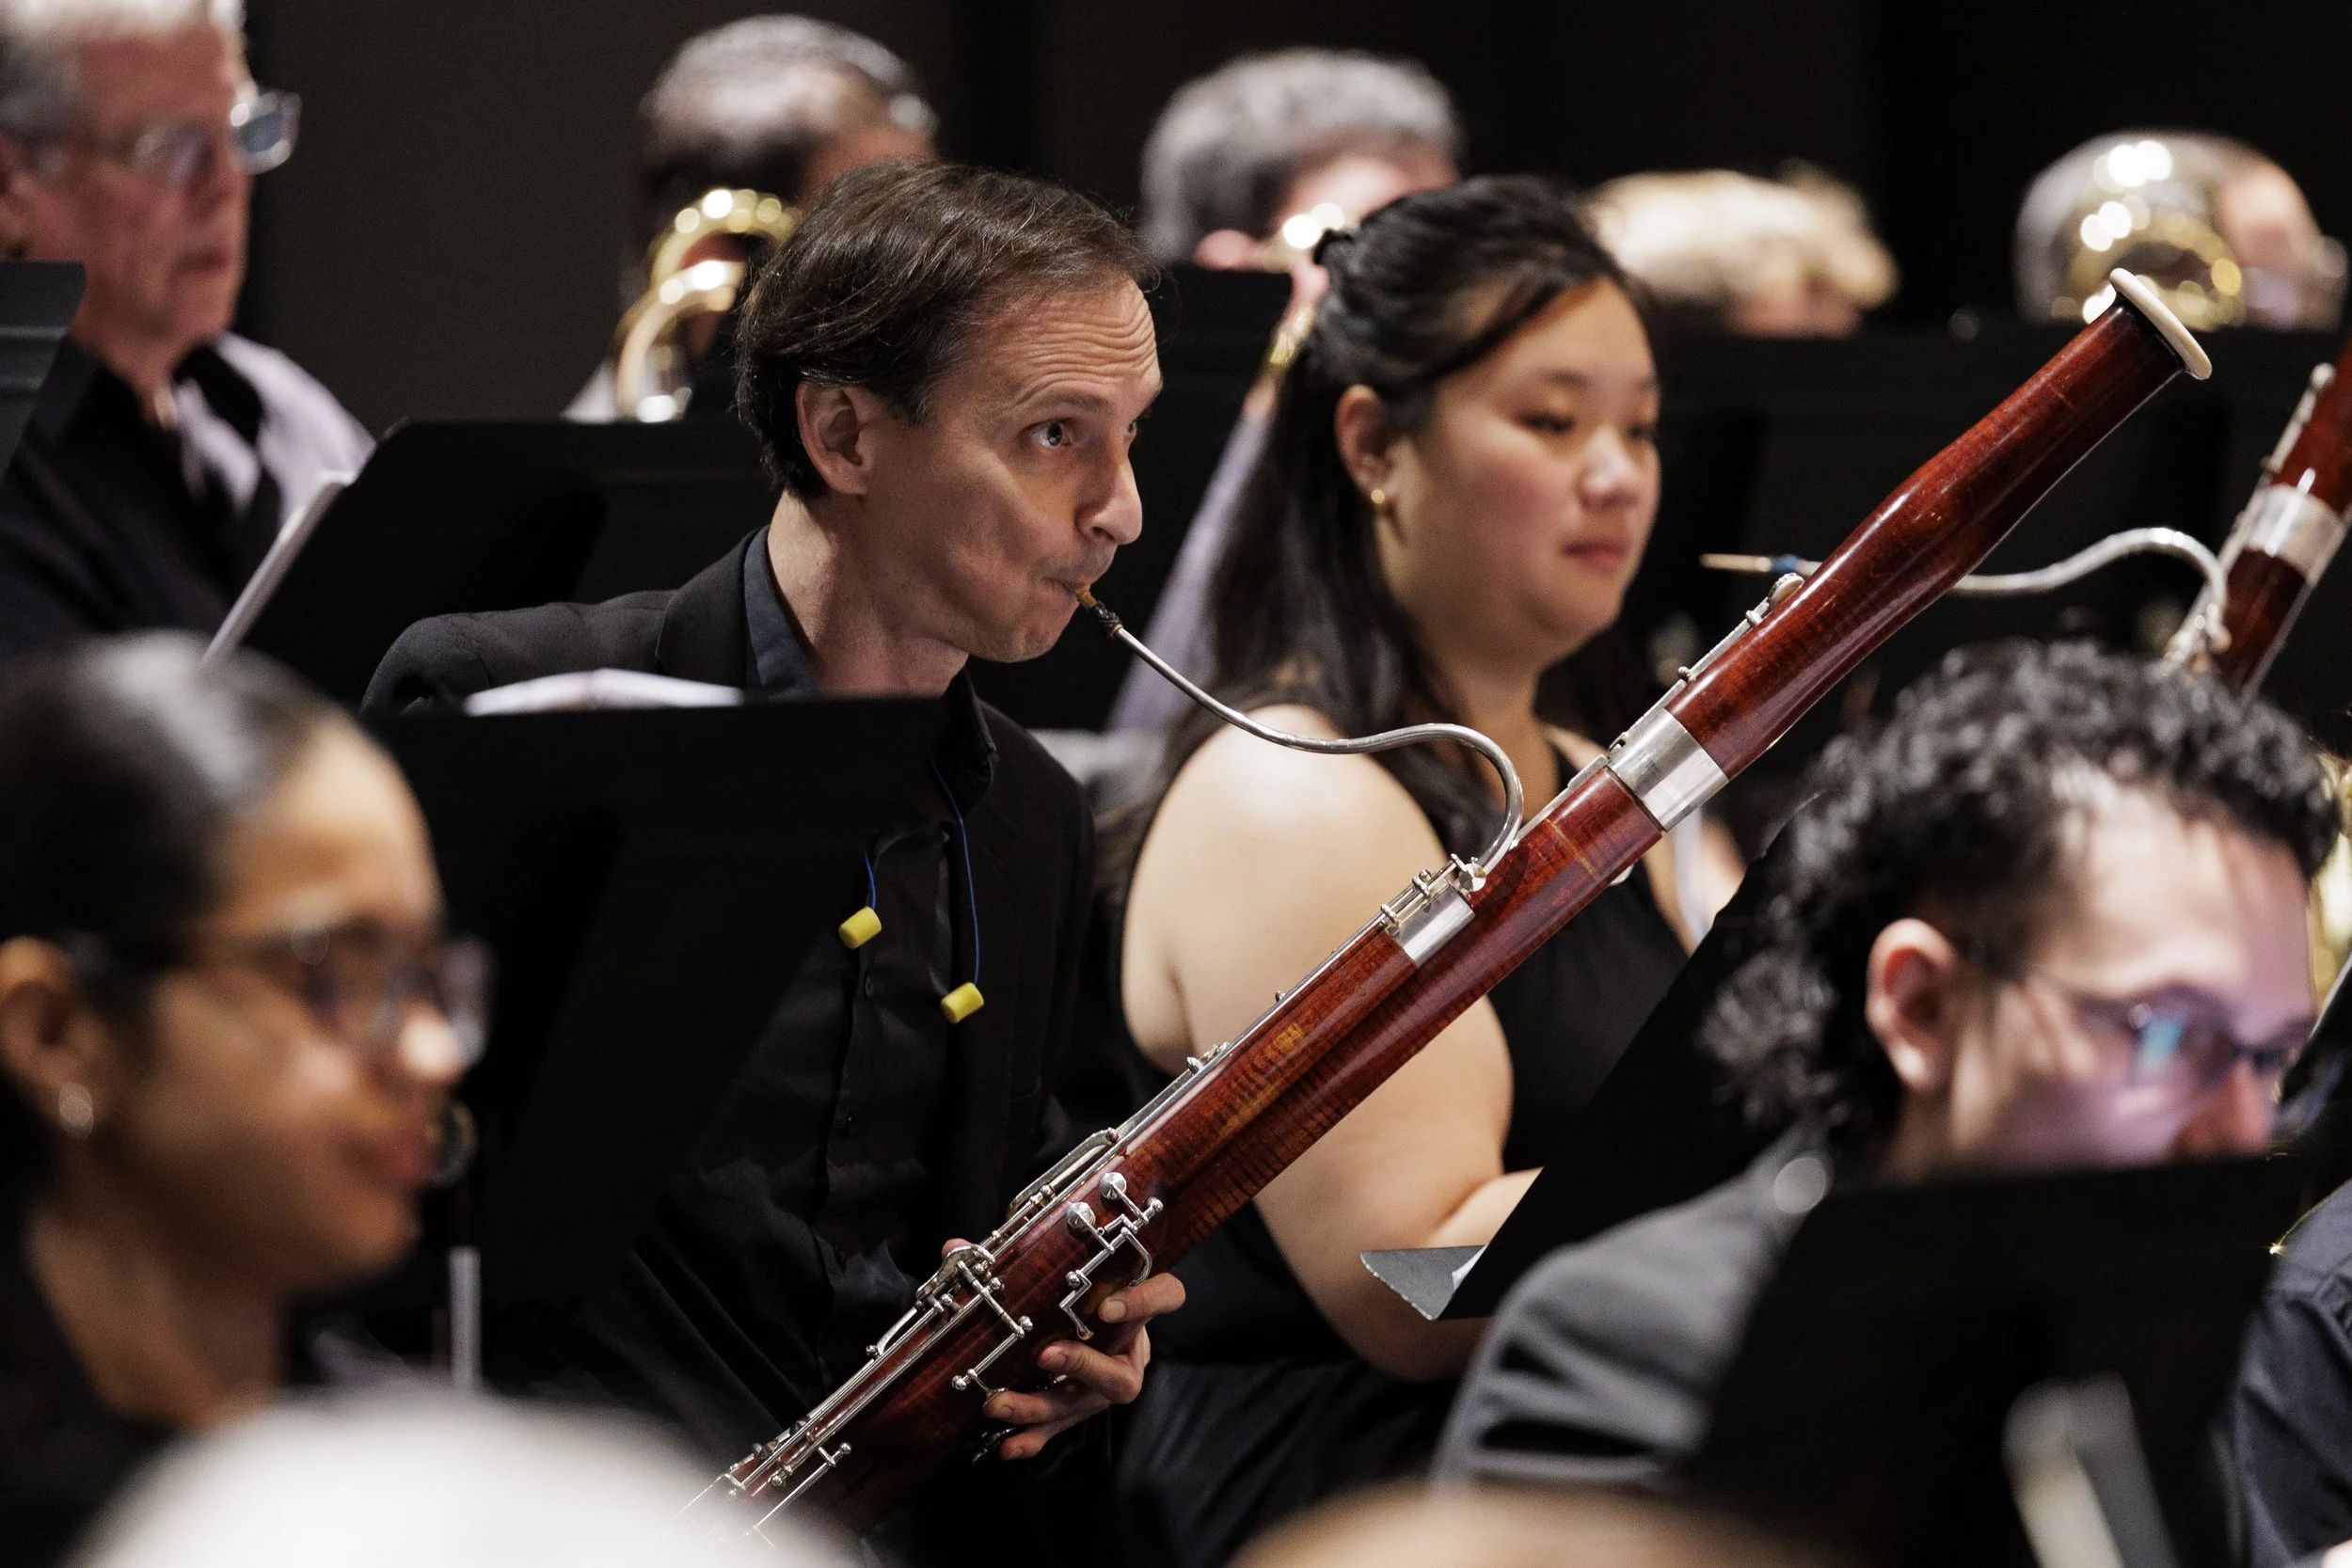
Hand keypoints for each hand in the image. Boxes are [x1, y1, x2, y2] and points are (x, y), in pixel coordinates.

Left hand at [940, 1240, 1185, 1461]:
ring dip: (1038, 1407)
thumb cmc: (1078, 1290)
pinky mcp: (1080, 1411)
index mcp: (1135, 1309)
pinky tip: (1007, 1446)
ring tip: (999, 1403)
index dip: (1145, 1302)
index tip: (1107, 1307)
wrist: (1091, 1324)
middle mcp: (1127, 1353)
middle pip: (1120, 1374)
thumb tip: (954, 1247)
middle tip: (1045, 1355)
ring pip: (1082, 1406)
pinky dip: (1033, 1439)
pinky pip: (1060, 1431)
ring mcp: (1103, 1388)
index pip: (1167, 1296)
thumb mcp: (1063, 1268)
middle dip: (1081, 1366)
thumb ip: (1012, 1257)